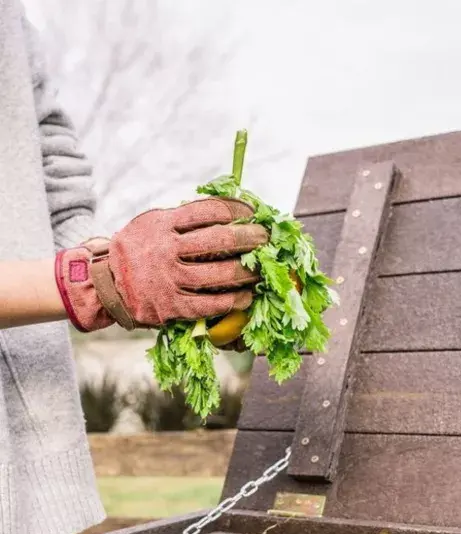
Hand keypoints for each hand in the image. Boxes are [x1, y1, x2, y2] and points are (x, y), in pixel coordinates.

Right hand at [55, 198, 267, 331]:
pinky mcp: (171, 306)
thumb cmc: (137, 250)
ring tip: (262, 269)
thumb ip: (181, 219)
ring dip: (248, 271)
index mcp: (162, 224)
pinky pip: (211, 304)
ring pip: (220, 274)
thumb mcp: (151, 224)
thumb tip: (227, 210)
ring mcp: (169, 279)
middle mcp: (166, 250)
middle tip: (266, 239)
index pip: (209, 211)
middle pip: (220, 240)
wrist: (105, 284)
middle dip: (250, 238)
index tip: (253, 212)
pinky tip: (247, 296)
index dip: (237, 210)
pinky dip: (234, 300)